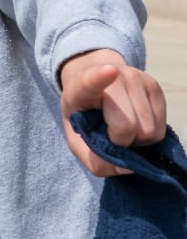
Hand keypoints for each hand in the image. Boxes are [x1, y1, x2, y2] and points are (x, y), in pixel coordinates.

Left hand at [60, 48, 166, 176]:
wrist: (95, 83)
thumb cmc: (84, 116)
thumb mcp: (77, 140)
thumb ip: (93, 160)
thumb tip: (127, 167)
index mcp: (81, 87)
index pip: (90, 81)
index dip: (99, 78)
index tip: (109, 71)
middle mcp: (112, 76)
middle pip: (128, 126)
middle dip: (121, 141)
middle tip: (109, 133)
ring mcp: (136, 78)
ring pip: (149, 130)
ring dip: (137, 139)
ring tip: (121, 126)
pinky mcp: (154, 86)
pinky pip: (161, 129)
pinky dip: (149, 136)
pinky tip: (135, 123)